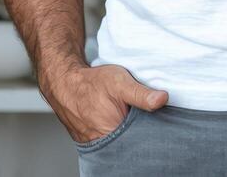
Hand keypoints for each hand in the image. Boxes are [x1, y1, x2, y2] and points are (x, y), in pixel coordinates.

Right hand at [41, 61, 168, 142]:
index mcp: (113, 133)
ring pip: (120, 144)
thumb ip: (142, 94)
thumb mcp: (119, 82)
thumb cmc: (91, 83)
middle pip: (130, 144)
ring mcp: (96, 144)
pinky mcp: (91, 141)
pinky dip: (116, 134)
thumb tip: (162, 99)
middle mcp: (103, 143)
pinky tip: (117, 121)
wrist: (64, 83)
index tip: (156, 123)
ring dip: (127, 134)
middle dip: (139, 133)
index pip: (140, 143)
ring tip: (126, 117)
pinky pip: (109, 142)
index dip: (150, 133)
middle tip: (137, 116)